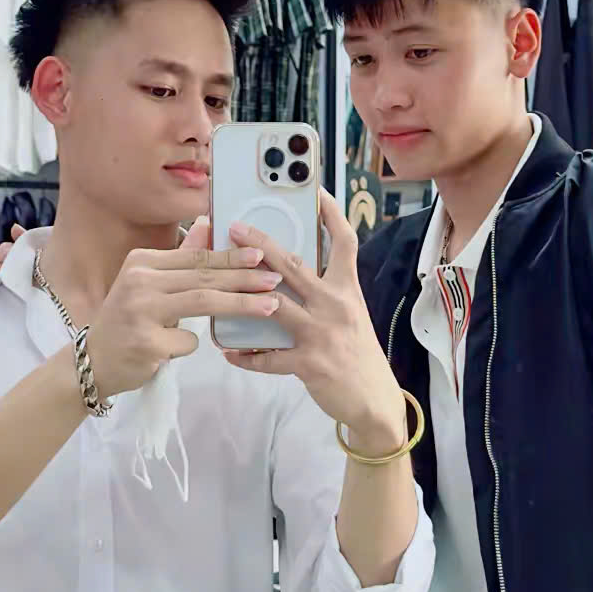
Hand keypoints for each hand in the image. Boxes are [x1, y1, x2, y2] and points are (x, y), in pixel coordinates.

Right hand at [85, 218, 280, 398]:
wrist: (94, 360)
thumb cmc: (127, 320)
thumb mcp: (149, 283)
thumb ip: (180, 258)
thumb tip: (208, 223)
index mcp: (142, 262)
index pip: (195, 256)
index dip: (230, 256)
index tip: (260, 255)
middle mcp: (138, 281)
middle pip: (203, 277)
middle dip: (244, 279)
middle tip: (274, 280)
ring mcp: (141, 311)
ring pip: (202, 303)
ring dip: (241, 305)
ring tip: (270, 306)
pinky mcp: (146, 342)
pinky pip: (188, 341)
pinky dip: (190, 345)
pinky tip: (176, 348)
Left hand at [221, 189, 406, 446]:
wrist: (374, 400)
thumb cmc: (356, 353)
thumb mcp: (350, 313)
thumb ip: (325, 291)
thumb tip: (289, 270)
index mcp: (347, 289)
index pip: (344, 242)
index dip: (331, 213)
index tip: (314, 191)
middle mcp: (336, 305)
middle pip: (295, 266)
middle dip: (262, 245)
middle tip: (236, 227)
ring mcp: (323, 334)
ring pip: (276, 305)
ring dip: (244, 294)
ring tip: (218, 286)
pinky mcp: (311, 363)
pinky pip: (270, 358)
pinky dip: (248, 356)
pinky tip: (229, 352)